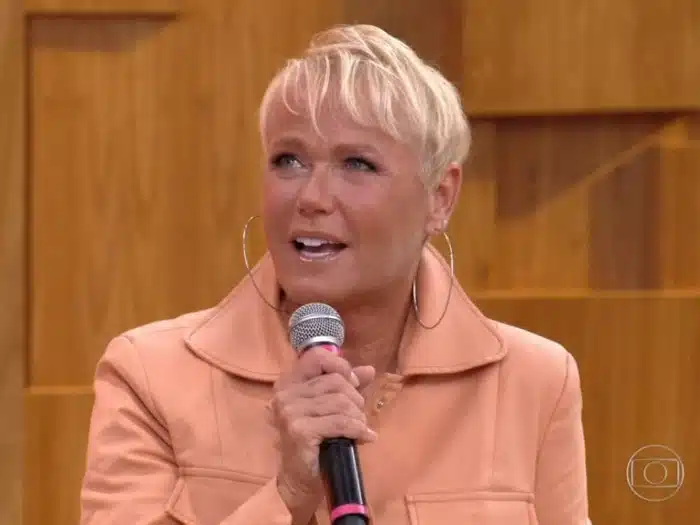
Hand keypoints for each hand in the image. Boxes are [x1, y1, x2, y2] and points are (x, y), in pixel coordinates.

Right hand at [271, 347, 375, 516]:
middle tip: (358, 417)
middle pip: (336, 381)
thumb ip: (348, 386)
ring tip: (360, 428)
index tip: (353, 385)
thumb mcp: (333, 407)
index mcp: (289, 382)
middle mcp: (285, 393)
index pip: (317, 356)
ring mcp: (290, 411)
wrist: (302, 479)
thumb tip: (369, 370)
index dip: (341, 367)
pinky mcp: (300, 430)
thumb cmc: (317, 440)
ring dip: (358, 417)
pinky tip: (365, 437)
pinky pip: (341, 422)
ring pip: (341, 401)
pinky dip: (358, 429)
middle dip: (355, 399)